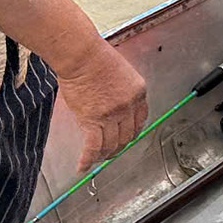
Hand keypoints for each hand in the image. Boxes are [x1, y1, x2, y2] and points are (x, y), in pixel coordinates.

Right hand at [56, 41, 147, 171]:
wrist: (82, 55)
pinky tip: (82, 167)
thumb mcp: (120, 74)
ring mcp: (112, 114)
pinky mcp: (93, 120)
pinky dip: (88, 159)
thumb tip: (114, 108)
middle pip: (127, 136)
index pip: (140, 120)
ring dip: (104, 155)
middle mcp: (129, 105)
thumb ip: (121, 93)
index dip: (132, 133)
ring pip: (111, 144)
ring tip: (96, 159)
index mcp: (139, 92)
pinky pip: (93, 147)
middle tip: (110, 152)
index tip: (125, 138)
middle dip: (118, 147)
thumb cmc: (96, 59)